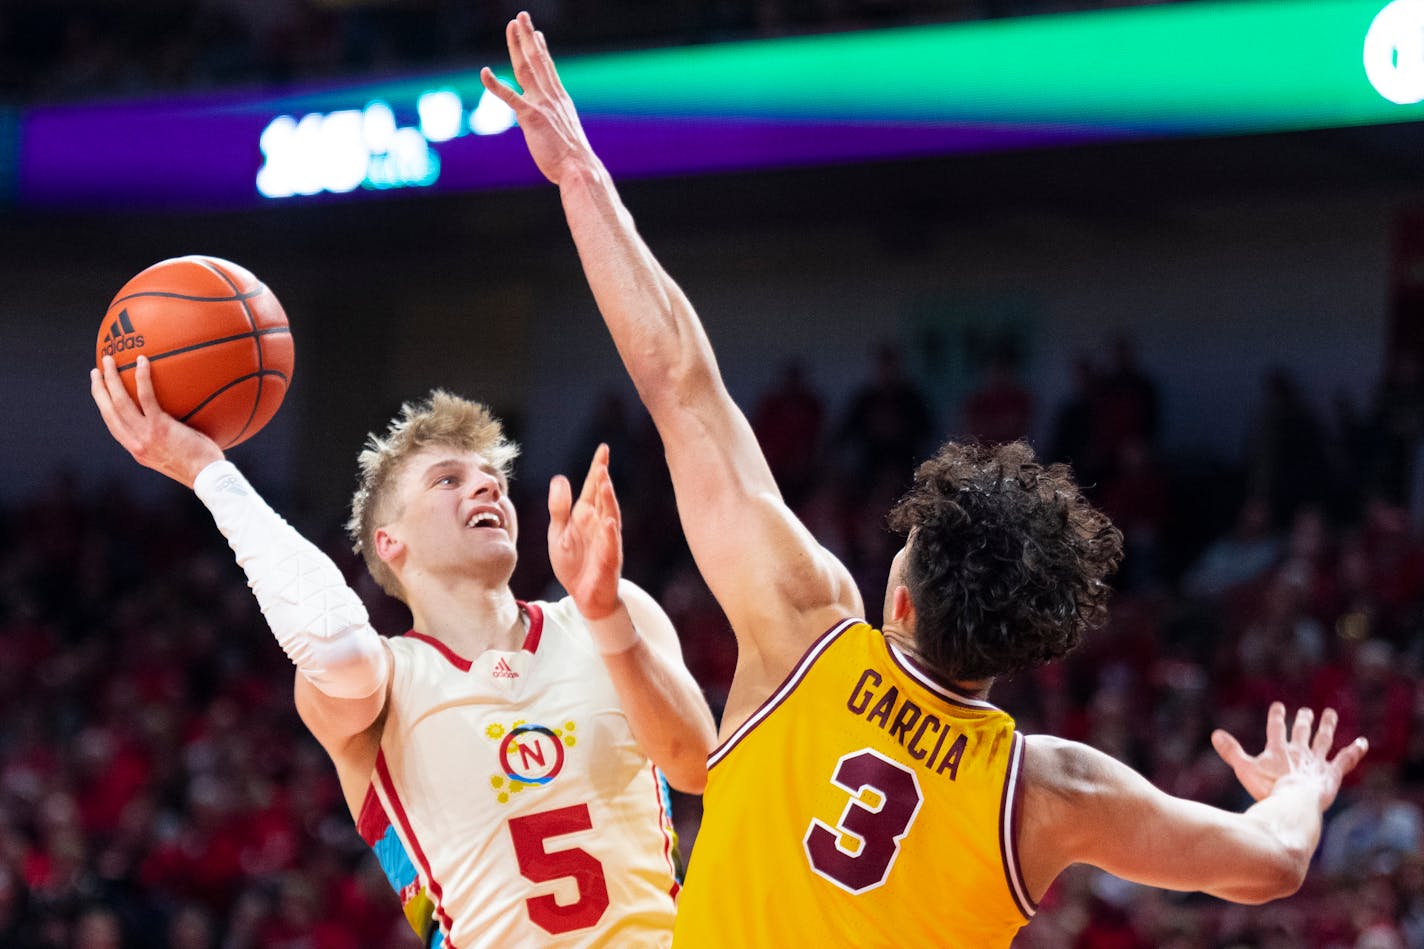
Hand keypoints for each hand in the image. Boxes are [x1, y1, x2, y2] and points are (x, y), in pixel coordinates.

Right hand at [90, 354, 223, 487]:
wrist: (207, 477)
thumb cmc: (201, 466)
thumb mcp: (176, 455)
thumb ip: (168, 440)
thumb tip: (178, 422)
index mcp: (137, 449)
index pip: (113, 424)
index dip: (104, 406)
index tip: (100, 391)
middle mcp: (135, 442)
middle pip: (108, 411)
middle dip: (99, 389)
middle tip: (97, 370)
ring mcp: (145, 435)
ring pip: (119, 402)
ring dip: (111, 378)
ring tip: (110, 359)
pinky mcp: (159, 427)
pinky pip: (147, 397)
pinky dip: (142, 377)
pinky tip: (142, 361)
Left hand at [480, 12, 596, 186]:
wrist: (578, 168)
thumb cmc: (572, 160)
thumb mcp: (566, 137)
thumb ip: (555, 127)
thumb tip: (553, 131)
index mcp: (560, 101)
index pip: (548, 70)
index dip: (541, 50)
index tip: (537, 35)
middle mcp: (551, 97)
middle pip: (537, 60)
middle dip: (528, 37)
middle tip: (521, 17)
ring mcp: (541, 104)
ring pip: (526, 68)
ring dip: (517, 45)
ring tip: (512, 26)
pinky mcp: (531, 117)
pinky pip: (510, 96)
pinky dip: (495, 84)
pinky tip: (484, 71)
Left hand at [547, 444, 622, 620]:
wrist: (585, 597)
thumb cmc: (574, 564)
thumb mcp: (559, 533)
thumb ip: (558, 507)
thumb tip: (559, 478)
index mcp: (586, 516)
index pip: (593, 488)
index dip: (598, 469)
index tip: (603, 449)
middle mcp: (599, 525)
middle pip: (603, 498)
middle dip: (603, 479)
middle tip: (602, 460)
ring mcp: (607, 542)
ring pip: (610, 517)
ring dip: (609, 500)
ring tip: (605, 483)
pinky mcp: (608, 560)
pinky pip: (610, 545)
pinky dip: (610, 533)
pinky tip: (608, 521)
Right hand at [1212, 702, 1367, 809]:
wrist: (1295, 801)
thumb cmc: (1268, 788)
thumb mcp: (1244, 769)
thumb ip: (1231, 751)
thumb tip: (1215, 734)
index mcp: (1278, 750)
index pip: (1276, 729)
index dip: (1277, 717)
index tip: (1279, 707)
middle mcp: (1299, 752)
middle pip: (1301, 732)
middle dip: (1303, 720)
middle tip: (1306, 711)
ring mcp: (1316, 762)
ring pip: (1323, 740)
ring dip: (1327, 726)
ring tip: (1330, 714)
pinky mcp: (1332, 774)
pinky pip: (1345, 759)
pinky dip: (1355, 750)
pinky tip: (1363, 742)